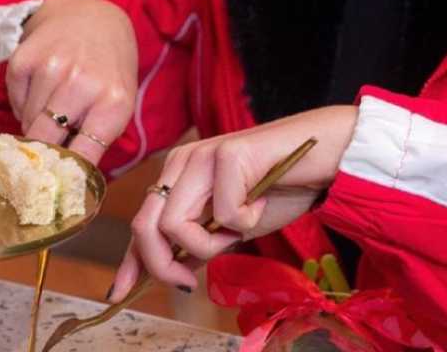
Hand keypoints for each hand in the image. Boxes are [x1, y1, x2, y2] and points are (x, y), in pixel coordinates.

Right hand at [5, 0, 137, 165]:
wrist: (92, 16)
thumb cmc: (108, 68)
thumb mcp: (118, 102)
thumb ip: (98, 138)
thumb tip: (68, 178)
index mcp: (114, 102)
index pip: (84, 155)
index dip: (68, 174)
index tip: (60, 185)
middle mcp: (82, 83)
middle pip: (46, 141)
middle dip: (44, 154)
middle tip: (43, 160)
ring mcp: (50, 68)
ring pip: (27, 122)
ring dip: (34, 125)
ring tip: (50, 112)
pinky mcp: (24, 59)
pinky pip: (14, 101)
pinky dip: (23, 104)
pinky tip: (39, 91)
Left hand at [109, 105, 358, 298]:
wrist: (326, 154)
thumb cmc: (282, 189)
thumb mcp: (232, 226)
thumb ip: (200, 242)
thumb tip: (173, 269)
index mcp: (177, 176)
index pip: (143, 222)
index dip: (130, 260)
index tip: (120, 292)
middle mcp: (180, 162)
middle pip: (146, 225)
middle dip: (163, 265)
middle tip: (191, 281)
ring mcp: (200, 155)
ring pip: (175, 223)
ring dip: (210, 243)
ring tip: (239, 229)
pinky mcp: (227, 153)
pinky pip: (224, 213)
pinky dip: (247, 221)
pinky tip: (263, 202)